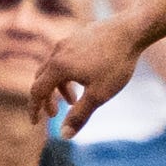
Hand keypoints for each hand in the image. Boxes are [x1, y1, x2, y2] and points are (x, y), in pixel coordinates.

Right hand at [28, 14, 144, 136]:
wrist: (132, 30)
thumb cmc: (116, 63)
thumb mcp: (98, 95)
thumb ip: (79, 116)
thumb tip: (64, 136)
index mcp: (58, 66)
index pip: (36, 91)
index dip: (34, 108)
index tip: (36, 122)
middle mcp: (58, 52)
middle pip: (42, 78)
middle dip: (46, 98)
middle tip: (55, 113)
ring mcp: (68, 41)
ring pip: (54, 67)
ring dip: (59, 86)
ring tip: (74, 99)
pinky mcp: (78, 36)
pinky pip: (64, 58)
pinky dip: (67, 73)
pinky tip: (84, 78)